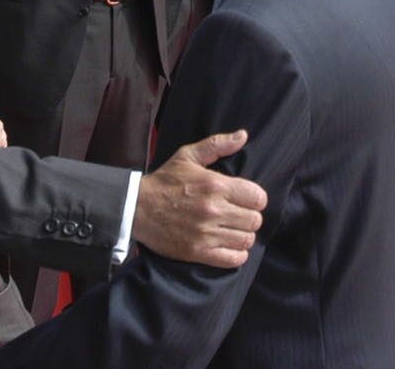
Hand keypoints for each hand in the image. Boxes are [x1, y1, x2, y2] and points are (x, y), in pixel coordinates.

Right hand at [133, 130, 267, 268]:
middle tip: (240, 216)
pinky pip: (233, 259)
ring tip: (235, 230)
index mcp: (215, 185)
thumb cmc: (164, 181)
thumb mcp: (188, 156)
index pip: (257, 197)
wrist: (136, 208)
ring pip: (246, 240)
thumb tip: (243, 135)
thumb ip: (217, 144)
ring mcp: (206, 233)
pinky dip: (237, 254)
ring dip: (244, 236)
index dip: (256, 199)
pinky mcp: (198, 252)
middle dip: (251, 217)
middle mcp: (214, 210)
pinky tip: (230, 246)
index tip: (248, 200)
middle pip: (254, 220)